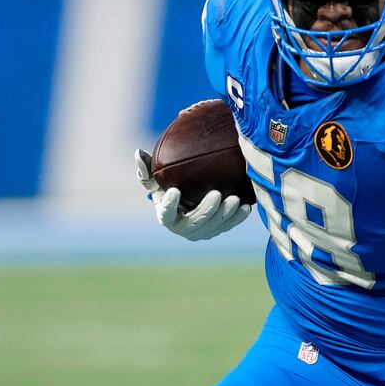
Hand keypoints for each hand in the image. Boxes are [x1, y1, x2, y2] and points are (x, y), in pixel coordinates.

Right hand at [136, 148, 251, 242]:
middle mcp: (183, 229)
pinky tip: (247, 206)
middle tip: (217, 194)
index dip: (169, 205)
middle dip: (207, 210)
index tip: (174, 190)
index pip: (165, 214)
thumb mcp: (157, 179)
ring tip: (234, 199)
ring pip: (214, 227)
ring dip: (225, 215)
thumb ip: (147, 168)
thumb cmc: (169, 186)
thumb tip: (138, 153)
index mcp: (166, 216)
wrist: (187, 199)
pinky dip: (238, 218)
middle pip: (195, 223)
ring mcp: (201, 232)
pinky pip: (228, 226)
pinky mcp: (216, 230)